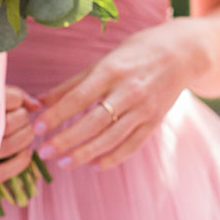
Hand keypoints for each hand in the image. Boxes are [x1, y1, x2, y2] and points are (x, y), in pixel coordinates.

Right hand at [0, 86, 39, 183]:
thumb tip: (38, 105)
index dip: (16, 99)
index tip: (17, 101)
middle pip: (5, 124)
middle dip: (22, 118)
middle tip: (23, 117)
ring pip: (6, 147)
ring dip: (25, 138)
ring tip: (26, 132)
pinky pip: (0, 173)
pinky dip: (19, 164)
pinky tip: (27, 153)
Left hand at [34, 28, 191, 170]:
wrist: (183, 54)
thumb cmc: (137, 54)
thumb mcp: (104, 62)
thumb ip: (73, 84)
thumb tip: (39, 102)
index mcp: (112, 71)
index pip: (78, 98)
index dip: (57, 115)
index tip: (37, 129)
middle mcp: (129, 91)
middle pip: (93, 122)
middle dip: (66, 140)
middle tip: (44, 153)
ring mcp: (144, 108)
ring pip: (111, 137)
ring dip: (86, 153)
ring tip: (64, 164)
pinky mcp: (155, 121)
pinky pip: (132, 145)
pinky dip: (113, 157)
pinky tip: (95, 165)